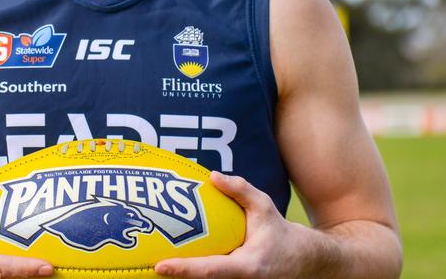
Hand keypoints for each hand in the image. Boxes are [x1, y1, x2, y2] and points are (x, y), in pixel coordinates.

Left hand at [155, 171, 321, 278]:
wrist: (302, 262)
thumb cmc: (279, 233)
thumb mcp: (265, 207)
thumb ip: (240, 191)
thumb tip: (213, 176)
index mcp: (247, 267)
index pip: (211, 271)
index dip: (185, 270)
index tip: (160, 267)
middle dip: (176, 277)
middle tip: (143, 266)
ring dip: (180, 278)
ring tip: (146, 268)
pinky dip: (189, 274)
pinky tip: (168, 267)